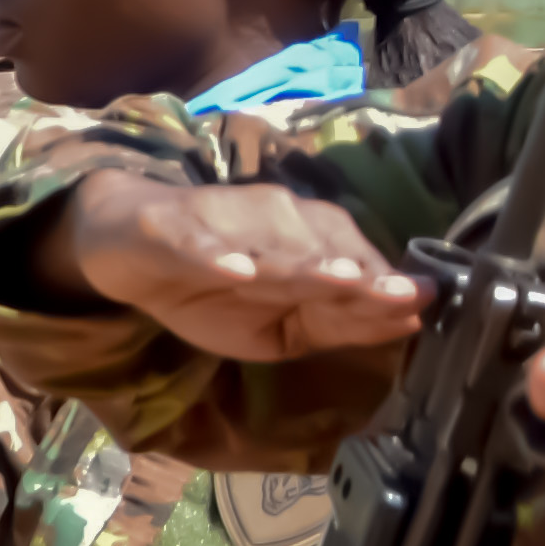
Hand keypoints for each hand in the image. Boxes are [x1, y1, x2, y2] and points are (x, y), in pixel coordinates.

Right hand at [56, 172, 423, 360]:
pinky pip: (196, 241)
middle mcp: (274, 219)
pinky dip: (216, 254)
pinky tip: (236, 272)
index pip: (353, 259)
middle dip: (357, 269)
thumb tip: (413, 316)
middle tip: (392, 292)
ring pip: (268, 241)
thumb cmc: (208, 289)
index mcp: (306, 240)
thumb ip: (340, 322)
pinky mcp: (168, 226)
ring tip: (336, 279)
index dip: (384, 281)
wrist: (122, 252)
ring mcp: (222, 220)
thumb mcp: (277, 326)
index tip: (421, 299)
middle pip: (321, 245)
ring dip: (302, 260)